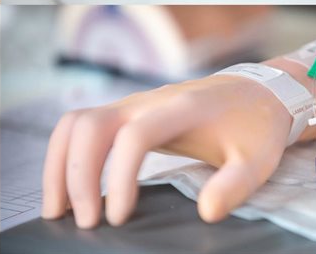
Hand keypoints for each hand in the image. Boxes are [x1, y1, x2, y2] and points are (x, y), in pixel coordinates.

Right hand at [42, 74, 290, 227]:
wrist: (259, 93)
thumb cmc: (256, 128)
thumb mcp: (257, 160)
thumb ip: (234, 186)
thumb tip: (207, 212)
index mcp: (181, 109)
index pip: (135, 136)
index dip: (121, 176)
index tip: (119, 218)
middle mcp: (148, 101)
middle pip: (91, 126)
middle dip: (78, 175)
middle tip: (86, 223)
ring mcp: (132, 104)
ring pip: (75, 123)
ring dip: (59, 164)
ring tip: (57, 210)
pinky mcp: (125, 112)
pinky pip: (80, 127)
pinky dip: (64, 156)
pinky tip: (67, 191)